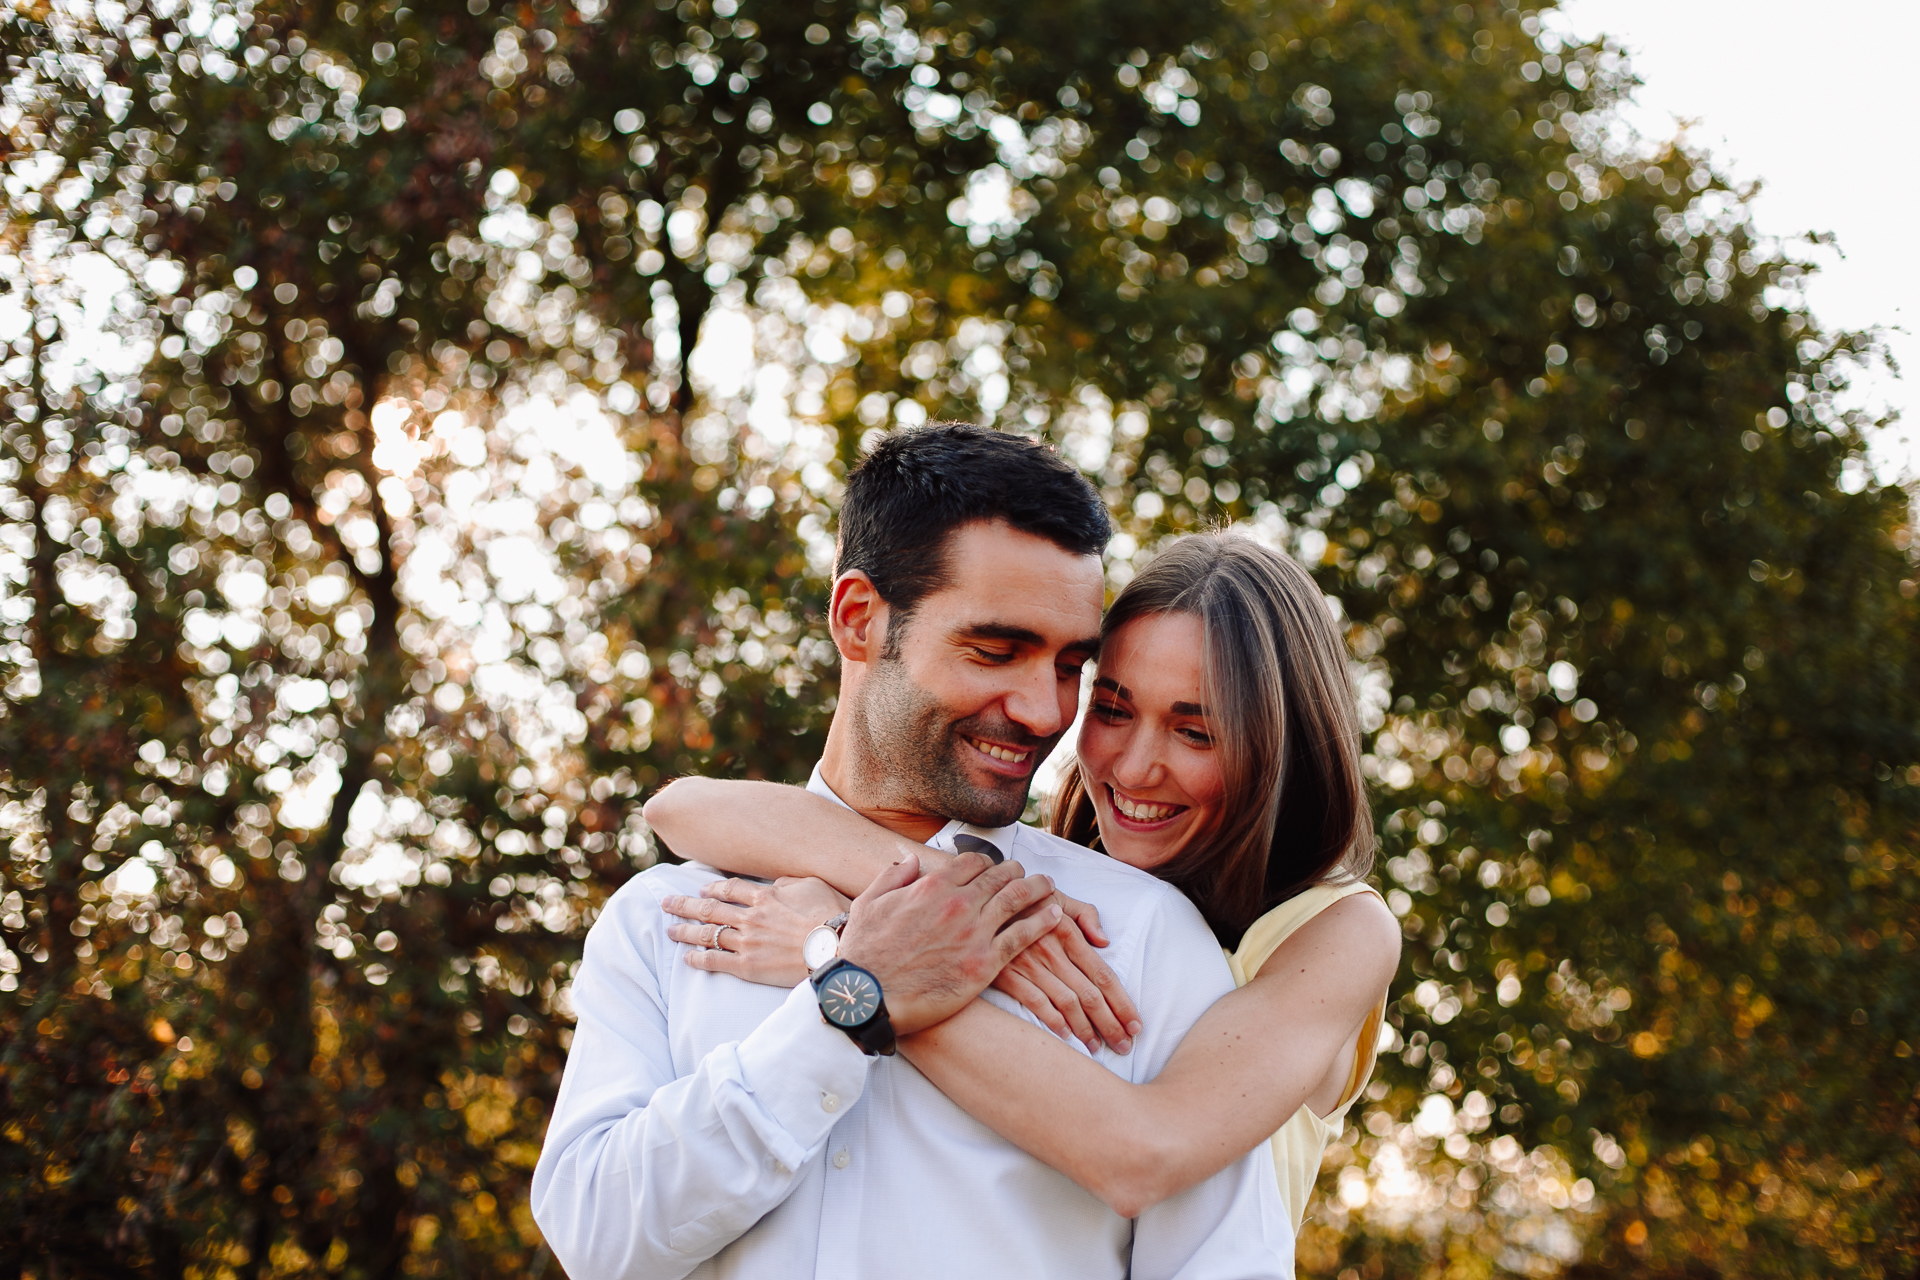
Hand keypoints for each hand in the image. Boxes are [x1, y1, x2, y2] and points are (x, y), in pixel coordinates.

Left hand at [662, 876, 850, 987]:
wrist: (833, 948)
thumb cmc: (829, 915)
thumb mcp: (812, 885)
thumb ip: (789, 882)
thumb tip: (776, 884)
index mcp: (764, 896)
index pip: (730, 889)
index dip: (713, 888)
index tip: (702, 889)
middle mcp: (749, 917)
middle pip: (709, 909)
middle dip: (684, 905)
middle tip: (667, 903)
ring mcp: (746, 942)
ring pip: (706, 934)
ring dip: (685, 931)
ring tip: (669, 929)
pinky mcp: (747, 966)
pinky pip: (714, 961)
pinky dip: (698, 959)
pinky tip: (686, 957)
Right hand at [836, 852, 1058, 1034]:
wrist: (868, 997)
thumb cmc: (864, 954)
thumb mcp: (869, 903)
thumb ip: (893, 876)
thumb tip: (911, 859)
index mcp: (931, 886)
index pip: (973, 862)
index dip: (987, 861)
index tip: (993, 867)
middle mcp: (958, 903)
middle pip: (1000, 876)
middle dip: (1016, 871)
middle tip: (1026, 873)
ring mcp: (974, 932)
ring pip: (1017, 899)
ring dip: (1037, 888)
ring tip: (1049, 886)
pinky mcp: (984, 963)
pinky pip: (1023, 935)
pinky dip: (1043, 921)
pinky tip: (1055, 915)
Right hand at [992, 892, 1142, 1054]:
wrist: (979, 898)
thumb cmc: (1024, 898)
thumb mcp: (1057, 895)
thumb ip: (1085, 914)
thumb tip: (1105, 941)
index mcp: (1068, 931)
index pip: (1104, 975)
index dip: (1123, 1003)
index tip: (1136, 1024)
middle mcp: (1052, 951)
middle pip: (1090, 995)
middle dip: (1111, 1024)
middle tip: (1125, 1045)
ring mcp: (1029, 964)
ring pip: (1066, 1002)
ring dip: (1085, 1029)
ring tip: (1098, 1047)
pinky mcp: (1006, 974)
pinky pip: (1034, 1001)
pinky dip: (1051, 1020)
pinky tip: (1065, 1036)